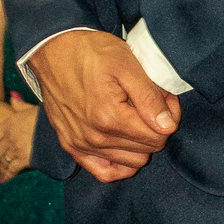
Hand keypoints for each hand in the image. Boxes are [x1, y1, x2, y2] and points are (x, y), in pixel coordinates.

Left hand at [0, 92, 37, 181]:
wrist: (58, 126)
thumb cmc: (45, 117)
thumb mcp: (31, 108)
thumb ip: (19, 105)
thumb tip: (12, 96)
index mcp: (9, 123)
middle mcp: (9, 137)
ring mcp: (15, 148)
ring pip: (1, 162)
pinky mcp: (24, 158)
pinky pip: (11, 170)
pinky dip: (6, 176)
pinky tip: (3, 181)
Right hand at [30, 29, 181, 182]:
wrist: (54, 50)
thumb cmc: (91, 52)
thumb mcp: (127, 65)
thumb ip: (149, 97)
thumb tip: (167, 126)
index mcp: (110, 118)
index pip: (159, 136)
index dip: (169, 116)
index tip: (165, 97)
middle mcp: (95, 138)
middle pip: (147, 150)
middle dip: (157, 128)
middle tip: (152, 104)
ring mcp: (81, 145)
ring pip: (130, 163)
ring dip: (140, 143)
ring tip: (136, 117)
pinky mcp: (71, 146)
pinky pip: (104, 172)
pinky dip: (120, 164)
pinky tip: (125, 145)